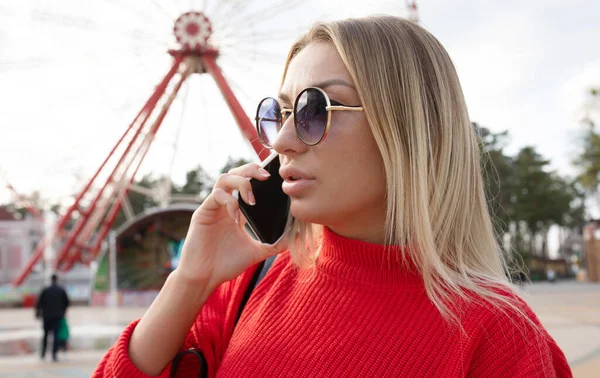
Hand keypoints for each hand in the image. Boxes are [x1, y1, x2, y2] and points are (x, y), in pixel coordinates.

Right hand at [173, 162, 286, 294]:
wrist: (205, 278)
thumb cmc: (227, 264)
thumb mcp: (257, 252)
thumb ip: (276, 244)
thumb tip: (296, 236)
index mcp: (237, 209)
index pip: (247, 182)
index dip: (259, 174)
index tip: (276, 176)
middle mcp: (224, 204)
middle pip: (236, 173)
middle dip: (251, 169)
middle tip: (267, 176)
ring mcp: (213, 207)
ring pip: (224, 178)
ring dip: (241, 183)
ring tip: (252, 199)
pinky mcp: (203, 212)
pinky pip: (216, 196)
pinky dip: (230, 202)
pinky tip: (237, 218)